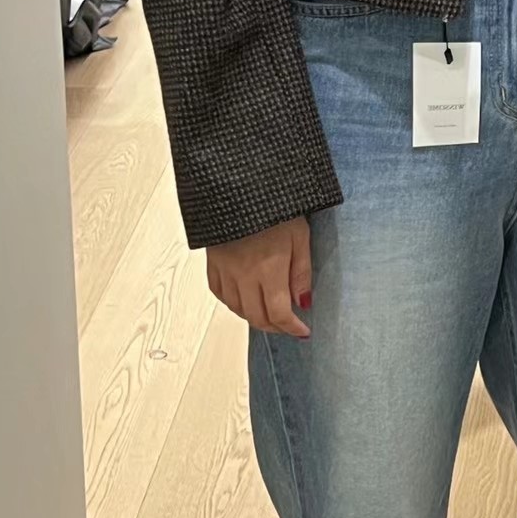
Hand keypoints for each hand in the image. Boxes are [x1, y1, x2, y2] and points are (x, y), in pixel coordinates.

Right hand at [207, 216, 311, 337]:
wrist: (239, 185)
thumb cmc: (277, 208)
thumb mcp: (300, 236)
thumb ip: (302, 273)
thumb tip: (303, 304)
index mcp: (268, 269)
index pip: (279, 313)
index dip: (292, 328)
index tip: (303, 332)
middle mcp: (244, 275)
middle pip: (257, 317)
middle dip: (276, 327)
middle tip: (289, 326)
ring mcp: (225, 270)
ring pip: (237, 309)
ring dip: (255, 317)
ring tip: (270, 313)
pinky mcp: (212, 262)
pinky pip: (220, 294)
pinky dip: (234, 303)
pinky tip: (246, 299)